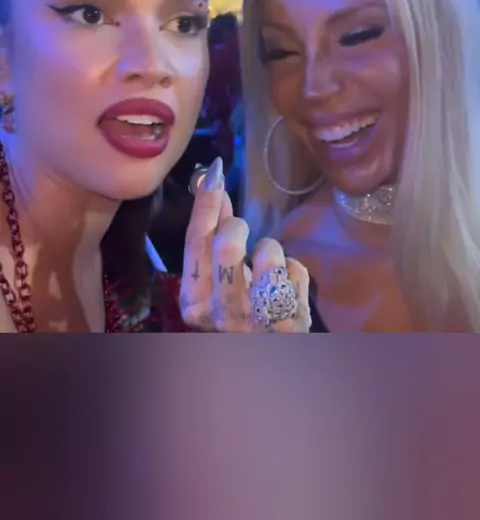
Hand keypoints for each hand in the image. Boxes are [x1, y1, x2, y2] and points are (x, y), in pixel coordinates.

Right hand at [180, 158, 310, 331]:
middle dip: (236, 227)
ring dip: (270, 250)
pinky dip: (293, 270)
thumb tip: (210, 185)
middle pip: (227, 244)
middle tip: (240, 234)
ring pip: (268, 254)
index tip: (214, 171)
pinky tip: (286, 288)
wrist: (264, 361)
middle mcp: (222, 314)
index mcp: (195, 302)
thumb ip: (212, 237)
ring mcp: (259, 321)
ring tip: (268, 266)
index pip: (196, 242)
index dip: (205, 202)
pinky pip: (296, 270)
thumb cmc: (237, 315)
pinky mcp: (293, 322)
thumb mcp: (217, 282)